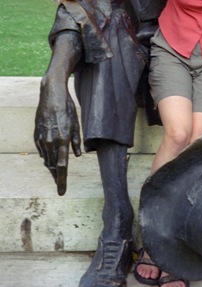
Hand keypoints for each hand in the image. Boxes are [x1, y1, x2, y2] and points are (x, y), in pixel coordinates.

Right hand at [34, 78, 80, 195]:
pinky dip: (47, 156)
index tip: (61, 192)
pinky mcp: (36, 135)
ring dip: (52, 167)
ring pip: (46, 159)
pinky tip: (50, 157)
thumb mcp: (76, 123)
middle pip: (53, 166)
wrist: (51, 94)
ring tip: (57, 173)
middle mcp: (51, 141)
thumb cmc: (67, 108)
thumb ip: (76, 141)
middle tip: (60, 184)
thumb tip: (78, 155)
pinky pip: (42, 151)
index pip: (62, 166)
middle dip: (57, 176)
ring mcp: (42, 138)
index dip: (62, 181)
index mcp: (62, 139)